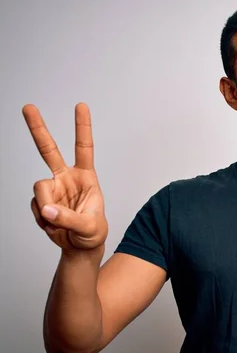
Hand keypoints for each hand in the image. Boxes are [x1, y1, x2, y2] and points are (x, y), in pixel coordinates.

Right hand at [23, 103, 107, 250]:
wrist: (80, 247)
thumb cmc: (93, 232)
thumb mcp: (90, 227)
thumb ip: (70, 218)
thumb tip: (47, 210)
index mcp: (86, 177)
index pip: (84, 148)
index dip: (82, 127)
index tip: (81, 105)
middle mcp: (66, 178)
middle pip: (48, 150)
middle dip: (37, 128)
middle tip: (28, 107)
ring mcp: (52, 189)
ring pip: (38, 189)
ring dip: (46, 208)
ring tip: (59, 224)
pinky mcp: (41, 202)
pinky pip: (36, 208)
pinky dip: (44, 221)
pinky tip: (54, 227)